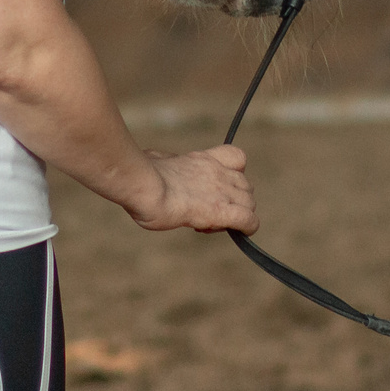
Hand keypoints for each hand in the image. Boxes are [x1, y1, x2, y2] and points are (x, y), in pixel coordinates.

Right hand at [128, 145, 257, 234]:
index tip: (215, 188)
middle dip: (234, 201)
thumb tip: (153, 159)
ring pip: (249, 203)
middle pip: (245, 185)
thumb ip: (162, 162)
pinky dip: (247, 228)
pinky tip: (238, 232)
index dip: (233, 174)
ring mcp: (220, 191)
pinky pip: (249, 220)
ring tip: (212, 224)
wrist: (141, 185)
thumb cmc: (139, 177)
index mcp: (200, 160)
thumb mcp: (154, 162)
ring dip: (238, 215)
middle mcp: (216, 172)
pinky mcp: (220, 211)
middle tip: (209, 212)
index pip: (236, 158)